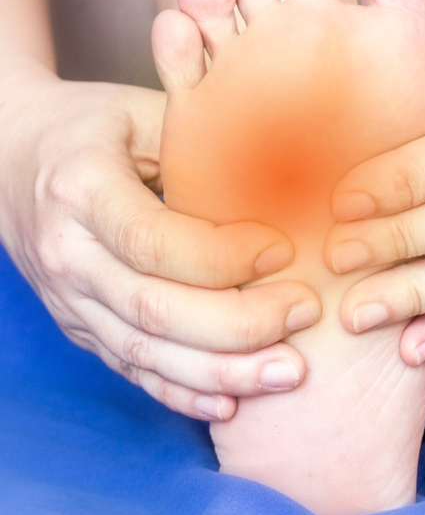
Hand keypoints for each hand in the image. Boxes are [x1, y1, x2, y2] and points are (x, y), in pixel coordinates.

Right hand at [0, 67, 319, 420]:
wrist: (10, 156)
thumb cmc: (96, 127)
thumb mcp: (143, 111)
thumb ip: (205, 130)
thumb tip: (291, 143)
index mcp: (81, 189)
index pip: (155, 241)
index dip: (225, 256)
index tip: (286, 250)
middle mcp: (67, 254)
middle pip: (154, 308)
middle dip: (239, 322)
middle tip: (305, 312)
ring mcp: (68, 300)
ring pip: (145, 352)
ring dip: (222, 371)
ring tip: (289, 372)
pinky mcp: (79, 327)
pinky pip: (131, 370)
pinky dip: (182, 392)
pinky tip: (232, 402)